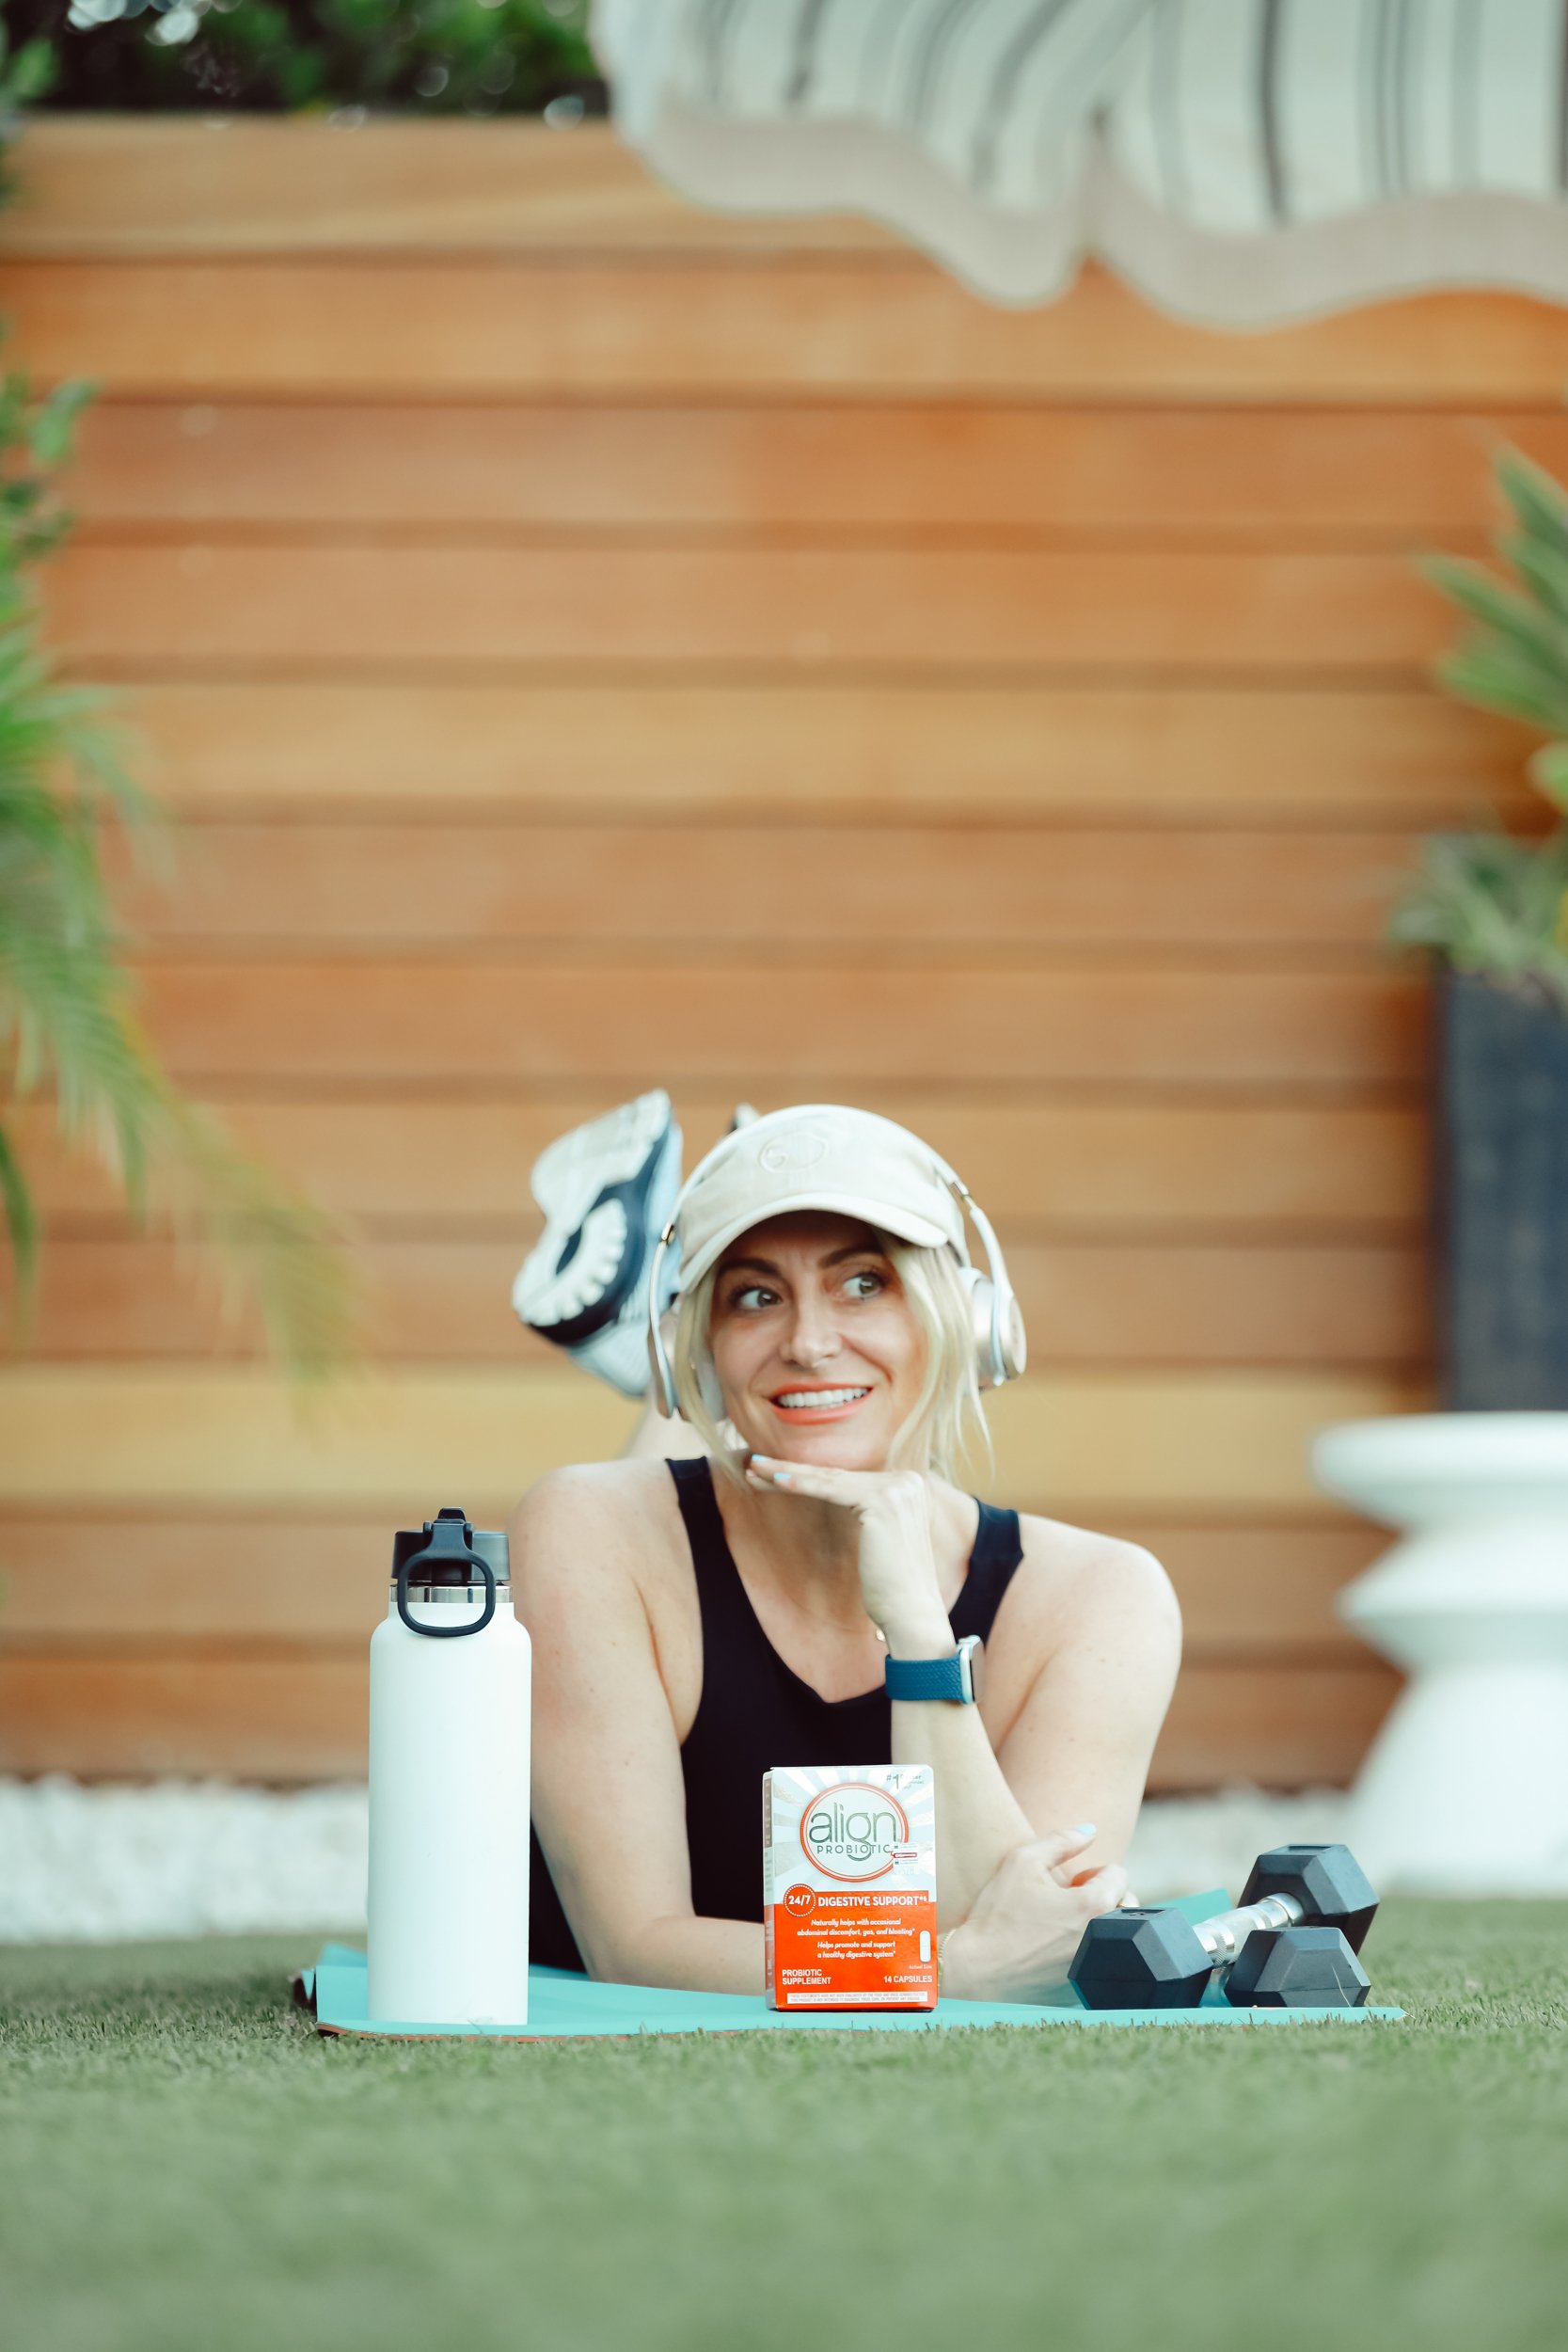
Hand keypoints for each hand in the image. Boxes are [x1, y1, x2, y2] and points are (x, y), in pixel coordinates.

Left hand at [744, 1456, 950, 1651]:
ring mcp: (896, 1488)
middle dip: (792, 1469)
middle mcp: (906, 1480)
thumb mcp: (878, 1537)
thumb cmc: (889, 1584)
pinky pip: (830, 1490)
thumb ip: (864, 1509)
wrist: (910, 1614)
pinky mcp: (881, 1501)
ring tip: (754, 1467)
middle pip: (835, 1475)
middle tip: (756, 1462)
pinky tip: (775, 1481)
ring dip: (786, 1472)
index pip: (845, 1477)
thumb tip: (831, 1492)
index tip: (773, 1472)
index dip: (808, 1473)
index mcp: (908, 1485)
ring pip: (828, 1478)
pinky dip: (800, 1484)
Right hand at [942, 1826, 1129, 2002]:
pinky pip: (1102, 1964)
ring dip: (1099, 1927)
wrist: (979, 1971)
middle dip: (1103, 1898)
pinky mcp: (1089, 1990)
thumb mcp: (1023, 1862)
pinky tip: (1057, 1954)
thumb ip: (1061, 1840)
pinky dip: (1089, 1955)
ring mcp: (1098, 1968)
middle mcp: (1105, 1940)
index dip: (1092, 1873)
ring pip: (1117, 1937)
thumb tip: (1091, 1829)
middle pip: (1126, 1907)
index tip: (1070, 1882)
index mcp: (1094, 1905)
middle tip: (1067, 1902)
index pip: (1119, 1875)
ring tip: (1064, 1927)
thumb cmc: (999, 1914)